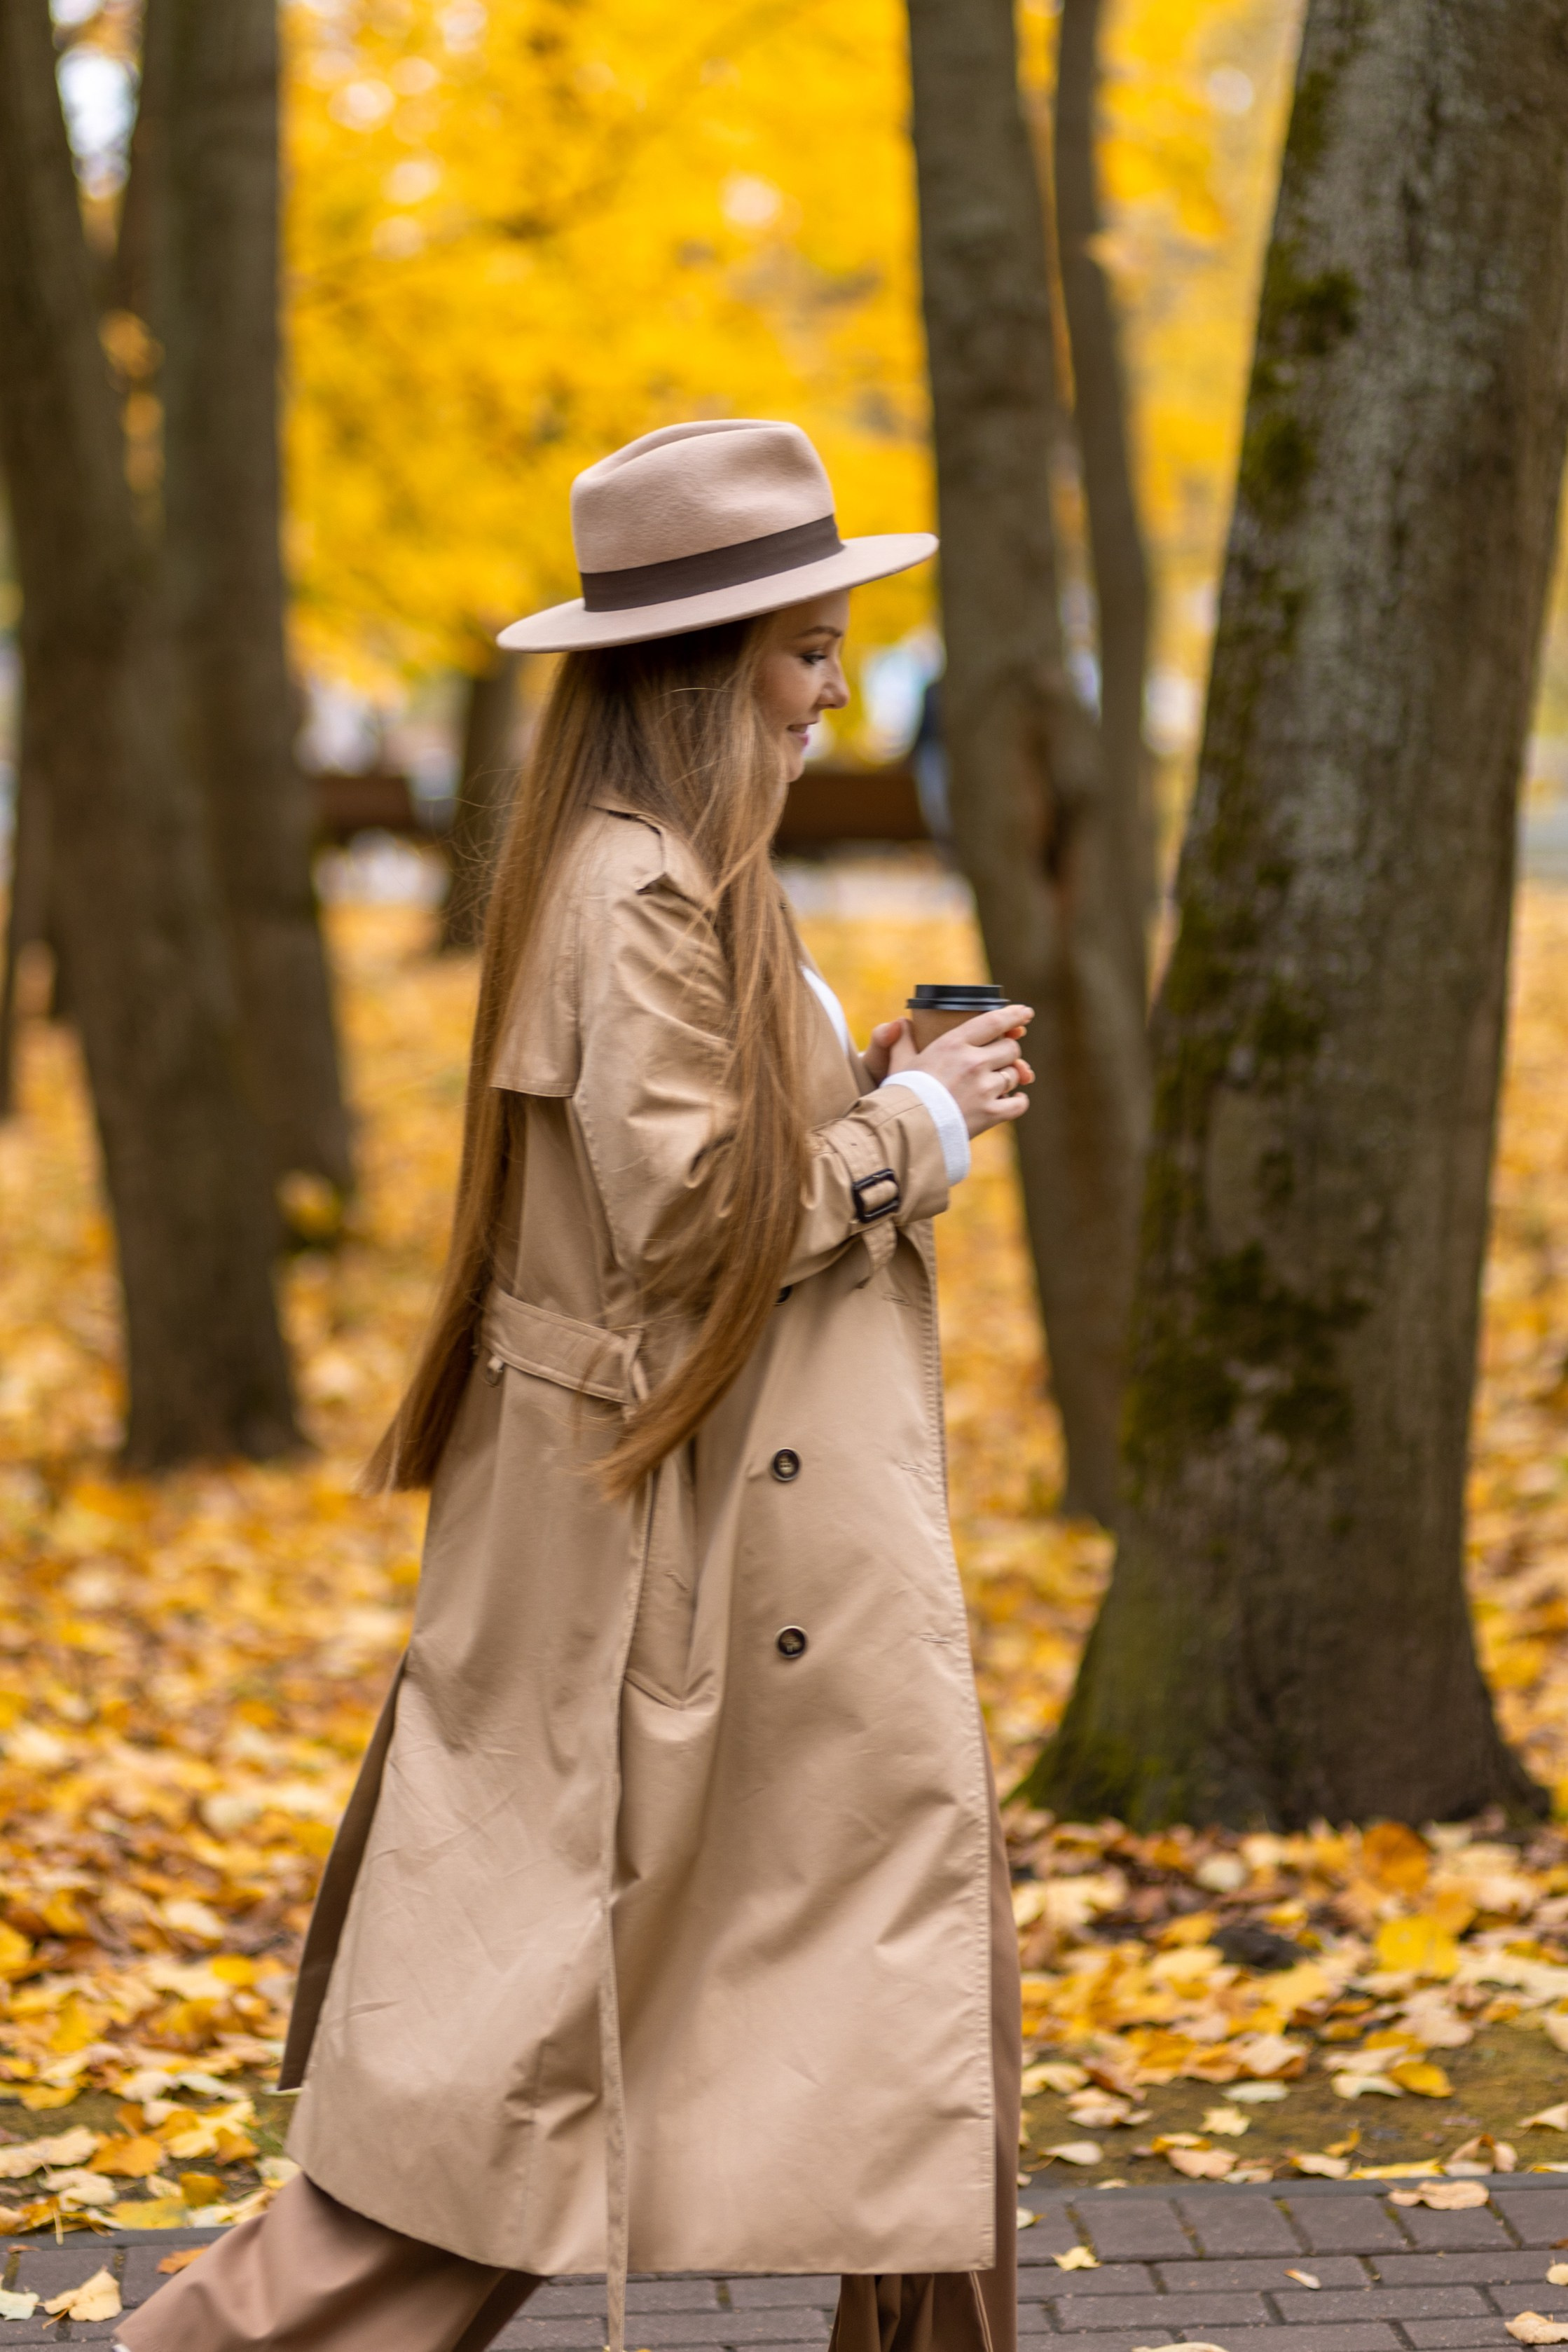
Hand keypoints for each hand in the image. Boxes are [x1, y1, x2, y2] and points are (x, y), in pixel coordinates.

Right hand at [868, 1005, 1034, 1137]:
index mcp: (953, 1044)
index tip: (1026, 1013)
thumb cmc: (902, 1094)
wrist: (904, 1130)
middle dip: (1007, 1052)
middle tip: (997, 1058)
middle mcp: (974, 1063)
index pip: (994, 1021)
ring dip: (1008, 1077)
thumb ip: (901, 1040)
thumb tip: (901, 1023)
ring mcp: (985, 1089)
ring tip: (994, 1083)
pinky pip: (1019, 1103)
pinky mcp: (991, 1113)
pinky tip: (1013, 1100)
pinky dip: (1018, 1101)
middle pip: (1010, 1048)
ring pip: (1015, 1074)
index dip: (1014, 1015)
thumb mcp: (899, 1062)